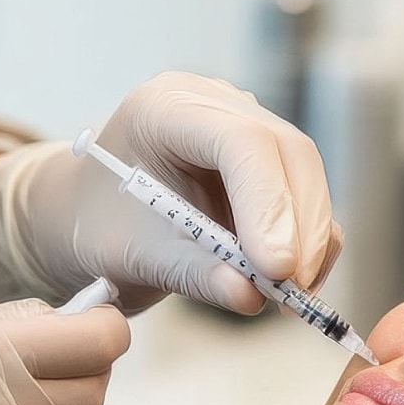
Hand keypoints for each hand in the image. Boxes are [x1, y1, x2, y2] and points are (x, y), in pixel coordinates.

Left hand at [0, 73, 343, 314]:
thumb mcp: (130, 254)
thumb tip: (251, 297)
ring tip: (291, 299)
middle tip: (293, 292)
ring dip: (312, 242)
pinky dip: (312, 246)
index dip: (268, 205)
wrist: (90, 218)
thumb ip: (189, 272)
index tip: (277, 269)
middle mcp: (216, 104)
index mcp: (167, 107)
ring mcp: (249, 128)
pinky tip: (292, 288)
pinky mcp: (269, 165)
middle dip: (301, 228)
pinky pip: (309, 202)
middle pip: (289, 153)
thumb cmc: (98, 226)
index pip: (241, 142)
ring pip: (308, 177)